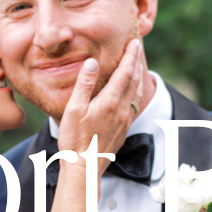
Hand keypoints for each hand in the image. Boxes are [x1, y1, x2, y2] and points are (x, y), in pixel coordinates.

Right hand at [57, 37, 144, 163]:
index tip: (135, 42)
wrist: (85, 169)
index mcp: (110, 101)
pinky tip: (131, 94)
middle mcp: (122, 110)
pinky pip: (134, 106)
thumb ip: (84, 85)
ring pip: (136, 94)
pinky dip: (135, 94)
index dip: (130, 55)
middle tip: (137, 48)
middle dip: (136, 62)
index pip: (125, 72)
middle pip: (134, 80)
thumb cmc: (74, 140)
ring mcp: (124, 121)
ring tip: (137, 67)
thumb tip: (92, 62)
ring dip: (138, 78)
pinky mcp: (123, 131)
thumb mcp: (74, 110)